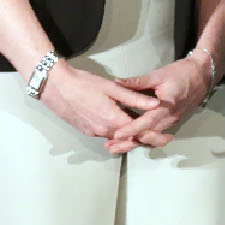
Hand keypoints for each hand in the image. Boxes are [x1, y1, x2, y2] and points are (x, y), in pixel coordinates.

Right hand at [38, 63, 159, 142]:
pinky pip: (107, 135)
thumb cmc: (83, 84)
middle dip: (147, 138)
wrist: (56, 87)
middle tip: (163, 136)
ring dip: (132, 136)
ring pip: (118, 138)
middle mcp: (104, 131)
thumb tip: (156, 104)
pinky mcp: (87, 131)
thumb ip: (135, 98)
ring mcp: (94, 133)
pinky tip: (124, 126)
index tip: (167, 137)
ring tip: (147, 131)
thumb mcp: (112, 88)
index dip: (155, 136)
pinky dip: (118, 133)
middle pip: (130, 140)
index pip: (139, 133)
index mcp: (113, 120)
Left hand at [111, 53, 216, 152]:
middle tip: (111, 146)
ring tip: (117, 146)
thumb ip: (138, 81)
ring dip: (135, 142)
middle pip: (148, 136)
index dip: (131, 129)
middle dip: (129, 142)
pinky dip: (144, 138)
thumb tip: (117, 82)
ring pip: (152, 138)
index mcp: (166, 106)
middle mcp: (170, 118)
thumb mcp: (159, 75)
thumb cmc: (182, 73)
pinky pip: (157, 134)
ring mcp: (172, 121)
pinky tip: (133, 138)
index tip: (117, 135)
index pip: (147, 122)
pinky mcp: (172, 121)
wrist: (203, 76)